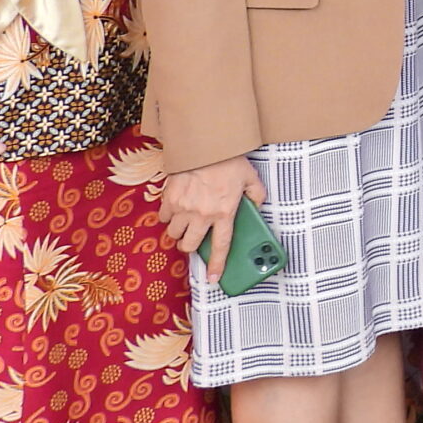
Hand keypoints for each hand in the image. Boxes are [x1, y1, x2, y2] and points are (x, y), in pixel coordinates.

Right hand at [160, 156, 269, 283]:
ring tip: (184, 223)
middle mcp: (202, 215)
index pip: (221, 246)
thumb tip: (258, 204)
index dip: (217, 265)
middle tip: (193, 239)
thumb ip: (256, 194)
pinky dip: (168, 216)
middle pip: (190, 245)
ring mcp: (183, 208)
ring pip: (174, 234)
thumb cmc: (229, 160)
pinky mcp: (169, 198)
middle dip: (190, 246)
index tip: (214, 278)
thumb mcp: (251, 177)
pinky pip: (163, 217)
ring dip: (179, 232)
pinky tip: (175, 208)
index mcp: (224, 212)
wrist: (205, 144)